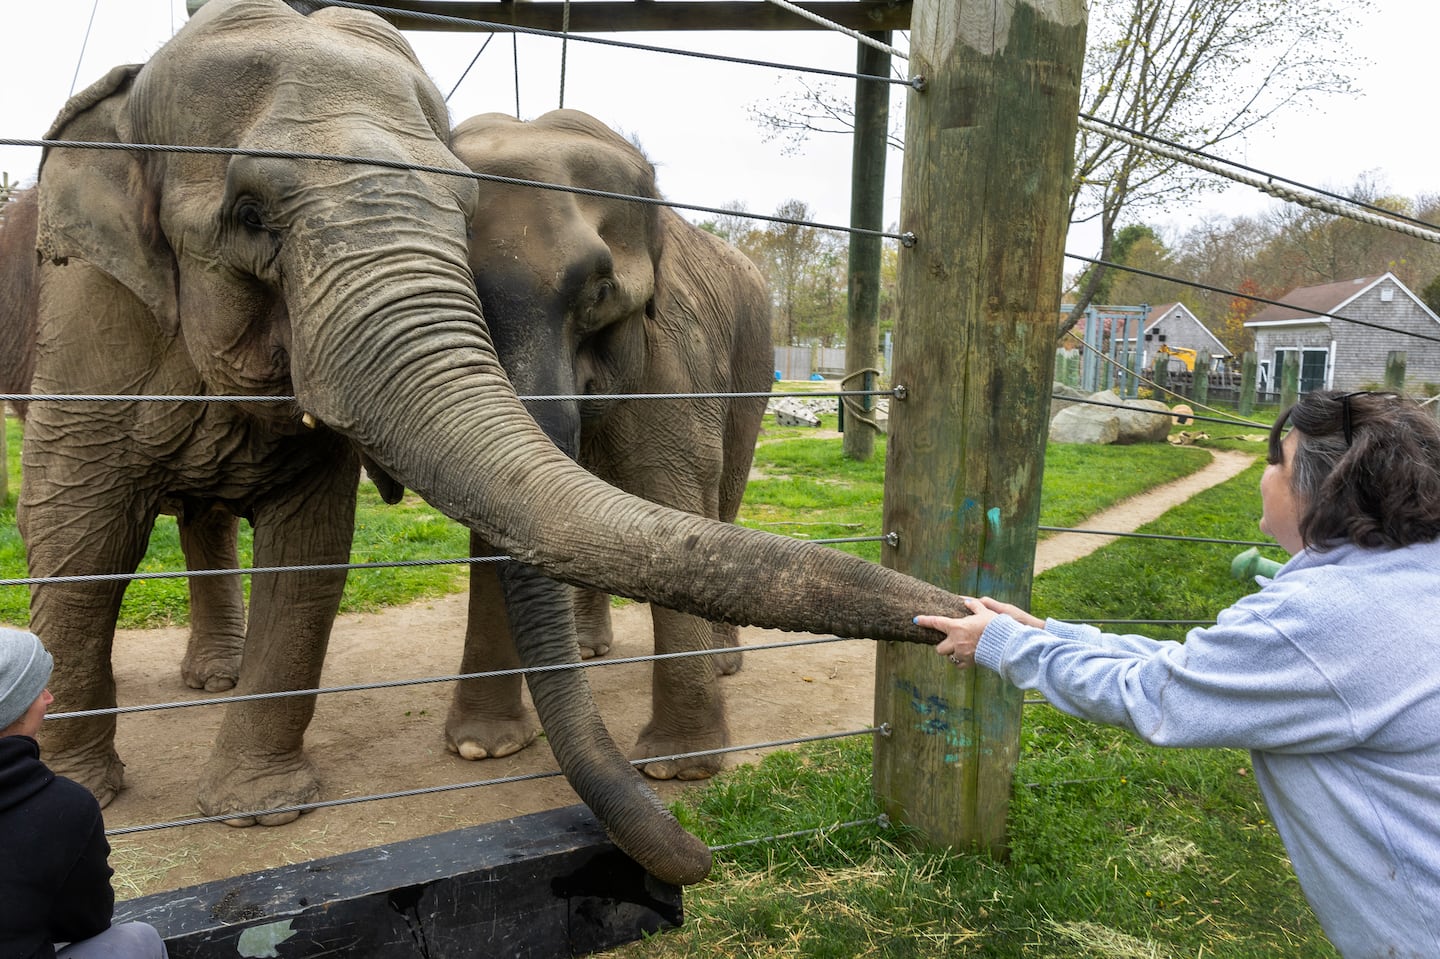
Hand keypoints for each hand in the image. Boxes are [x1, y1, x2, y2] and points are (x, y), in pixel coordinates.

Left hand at [914, 596, 1040, 668]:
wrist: (1004, 643)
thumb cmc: (994, 625)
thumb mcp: (984, 612)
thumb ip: (974, 606)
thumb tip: (967, 601)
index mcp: (957, 627)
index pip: (936, 623)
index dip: (925, 621)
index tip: (916, 620)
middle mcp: (956, 641)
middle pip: (939, 648)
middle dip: (943, 646)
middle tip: (949, 642)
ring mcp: (961, 653)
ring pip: (949, 657)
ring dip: (952, 653)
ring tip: (960, 649)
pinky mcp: (969, 662)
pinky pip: (959, 665)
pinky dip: (961, 661)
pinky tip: (966, 656)